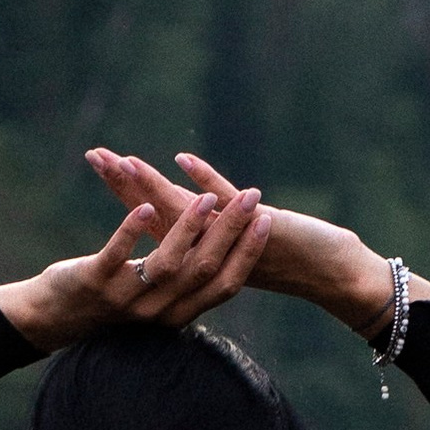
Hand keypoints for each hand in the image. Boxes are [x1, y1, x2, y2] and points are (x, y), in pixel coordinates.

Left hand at [0, 180, 269, 343]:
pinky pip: (118, 256)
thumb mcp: (154, 294)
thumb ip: (185, 278)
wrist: (54, 317)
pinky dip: (133, 229)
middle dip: (231, 232)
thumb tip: (220, 251)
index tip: (267, 222)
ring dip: (190, 227)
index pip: (224, 285)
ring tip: (205, 199)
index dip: (247, 254)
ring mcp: (125, 298)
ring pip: (167, 263)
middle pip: (203, 270)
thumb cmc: (111, 298)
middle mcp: (156, 310)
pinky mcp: (96, 282)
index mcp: (177, 313)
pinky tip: (145, 205)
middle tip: (252, 197)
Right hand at [88, 146, 429, 335]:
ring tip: (125, 161)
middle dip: (124, 184)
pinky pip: (225, 203)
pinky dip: (205, 180)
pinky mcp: (256, 228)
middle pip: (156, 213)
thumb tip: (191, 201)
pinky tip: (182, 161)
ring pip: (181, 212)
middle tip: (96, 155)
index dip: (125, 192)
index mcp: (200, 253)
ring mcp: (230, 242)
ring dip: (151, 185)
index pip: (153, 217)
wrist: (333, 274)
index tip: (100, 164)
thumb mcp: (243, 235)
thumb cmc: (294, 255)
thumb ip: (215, 222)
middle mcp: (207, 251)